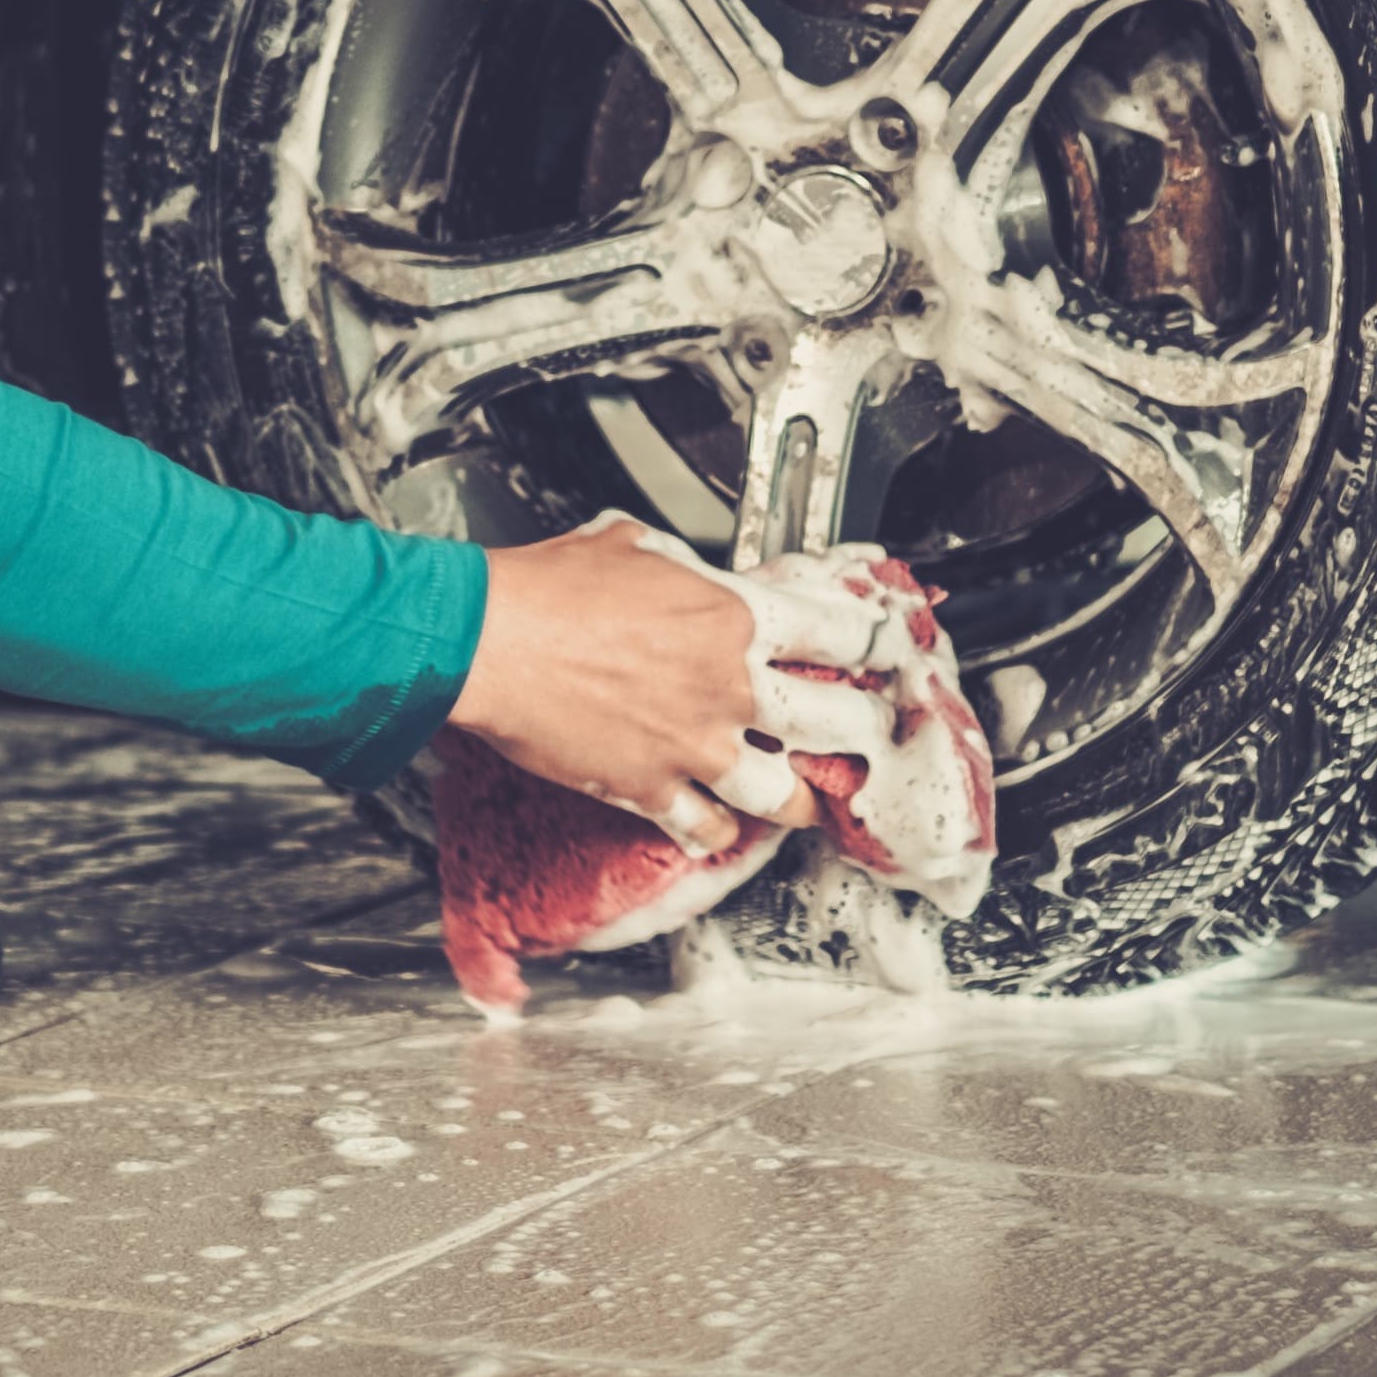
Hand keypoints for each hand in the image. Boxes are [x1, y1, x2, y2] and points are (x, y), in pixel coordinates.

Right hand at [448, 514, 840, 856]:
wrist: (490, 641)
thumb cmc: (548, 588)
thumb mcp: (632, 545)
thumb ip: (682, 570)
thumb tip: (687, 577)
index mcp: (733, 618)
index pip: (838, 634)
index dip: (874, 643)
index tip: (887, 650)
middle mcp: (729, 688)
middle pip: (835, 721)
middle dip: (863, 729)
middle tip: (869, 731)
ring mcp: (695, 748)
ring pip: (786, 796)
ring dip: (804, 799)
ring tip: (811, 798)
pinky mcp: (650, 790)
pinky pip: (706, 830)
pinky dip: (718, 832)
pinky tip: (721, 825)